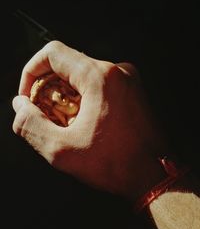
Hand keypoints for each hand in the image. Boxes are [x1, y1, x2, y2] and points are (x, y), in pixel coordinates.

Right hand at [12, 41, 166, 199]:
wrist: (155, 175)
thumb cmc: (116, 164)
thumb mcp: (62, 151)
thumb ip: (31, 125)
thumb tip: (20, 106)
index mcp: (100, 76)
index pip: (53, 54)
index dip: (31, 72)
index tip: (28, 97)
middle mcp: (117, 70)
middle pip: (68, 65)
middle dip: (48, 89)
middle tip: (45, 116)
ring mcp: (127, 79)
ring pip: (82, 75)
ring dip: (66, 95)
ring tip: (66, 124)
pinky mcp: (131, 90)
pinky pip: (98, 84)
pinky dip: (83, 98)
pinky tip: (84, 123)